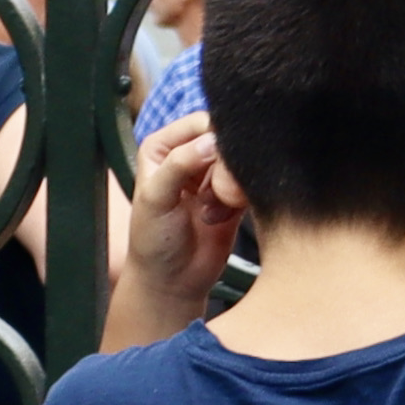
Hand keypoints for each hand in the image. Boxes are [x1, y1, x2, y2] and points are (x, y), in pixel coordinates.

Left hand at [125, 114, 244, 308]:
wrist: (173, 281)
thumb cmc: (153, 239)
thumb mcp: (156, 198)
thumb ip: (180, 165)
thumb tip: (213, 141)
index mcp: (164, 146)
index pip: (201, 122)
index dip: (212, 139)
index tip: (213, 163)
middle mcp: (190, 154)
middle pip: (226, 140)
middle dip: (224, 166)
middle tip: (212, 195)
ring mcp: (214, 174)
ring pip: (241, 161)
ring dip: (230, 187)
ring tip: (211, 211)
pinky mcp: (235, 193)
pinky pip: (250, 182)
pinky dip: (240, 199)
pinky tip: (222, 217)